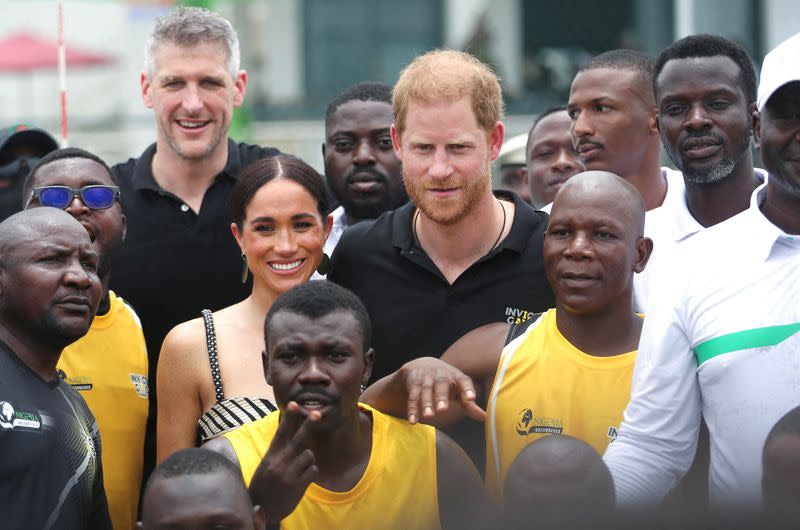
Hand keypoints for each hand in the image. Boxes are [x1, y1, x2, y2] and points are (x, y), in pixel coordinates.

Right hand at [250, 401, 320, 523]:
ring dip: (308, 460)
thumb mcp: (266, 466)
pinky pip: (313, 470)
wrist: (261, 509)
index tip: (294, 403)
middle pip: (298, 439)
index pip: (280, 433)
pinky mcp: (297, 485)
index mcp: (271, 456)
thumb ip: (279, 452)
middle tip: (317, 414)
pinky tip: (302, 480)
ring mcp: (288, 474)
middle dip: (308, 425)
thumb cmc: (265, 485)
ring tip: (300, 469)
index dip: (288, 418)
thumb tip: (294, 437)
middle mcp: (279, 463)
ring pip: (309, 455)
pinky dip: (310, 473)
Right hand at [397, 357, 485, 423]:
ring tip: (428, 416)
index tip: (471, 398)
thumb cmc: (445, 382)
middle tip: (442, 409)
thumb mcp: (457, 390)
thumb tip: (485, 417)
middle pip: (441, 383)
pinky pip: (412, 396)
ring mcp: (426, 377)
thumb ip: (468, 404)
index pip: (463, 380)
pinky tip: (413, 421)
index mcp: (456, 376)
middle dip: (441, 396)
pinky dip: (412, 409)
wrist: (420, 365)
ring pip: (425, 390)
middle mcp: (440, 374)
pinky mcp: (413, 382)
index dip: (467, 388)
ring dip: (426, 403)